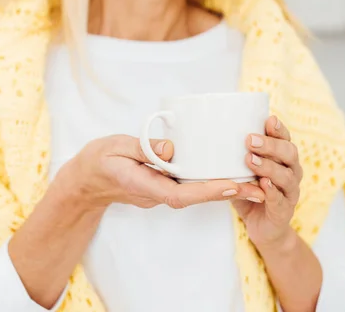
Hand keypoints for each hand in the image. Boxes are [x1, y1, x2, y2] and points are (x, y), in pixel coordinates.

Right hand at [55, 135, 265, 209]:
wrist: (85, 180)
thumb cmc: (99, 160)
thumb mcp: (116, 147)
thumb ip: (144, 148)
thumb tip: (173, 150)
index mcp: (143, 185)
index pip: (179, 193)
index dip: (207, 191)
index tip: (233, 186)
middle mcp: (155, 193)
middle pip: (195, 197)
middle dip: (226, 193)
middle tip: (259, 188)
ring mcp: (158, 192)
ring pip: (194, 193)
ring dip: (221, 189)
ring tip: (253, 182)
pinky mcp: (160, 187)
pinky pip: (188, 186)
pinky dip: (208, 183)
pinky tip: (224, 174)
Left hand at [231, 116, 302, 249]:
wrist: (264, 229)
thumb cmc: (251, 194)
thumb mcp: (240, 173)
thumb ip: (232, 159)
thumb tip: (207, 139)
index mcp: (283, 160)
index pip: (285, 139)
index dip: (279, 129)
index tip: (268, 119)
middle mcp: (291, 173)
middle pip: (289, 153)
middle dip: (271, 145)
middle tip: (250, 140)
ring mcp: (290, 192)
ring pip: (286, 175)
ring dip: (268, 166)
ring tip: (250, 159)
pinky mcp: (284, 211)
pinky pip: (281, 199)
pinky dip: (272, 191)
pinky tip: (263, 184)